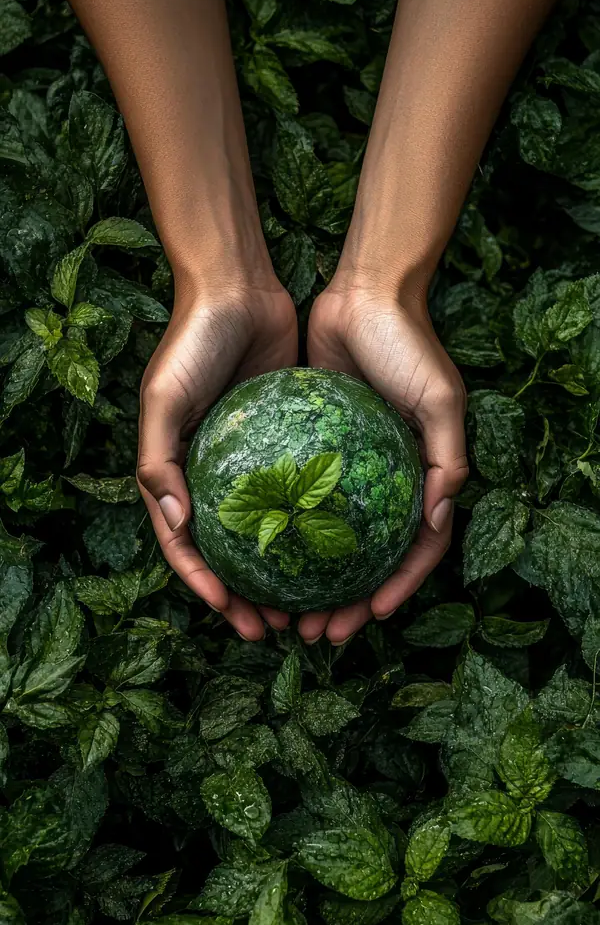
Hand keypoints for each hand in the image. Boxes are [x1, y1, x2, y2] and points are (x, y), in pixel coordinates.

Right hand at [137, 278, 297, 640]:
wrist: (237, 286)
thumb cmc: (191, 340)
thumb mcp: (164, 399)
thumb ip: (158, 463)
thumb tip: (175, 525)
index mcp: (176, 473)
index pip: (186, 546)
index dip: (207, 586)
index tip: (236, 615)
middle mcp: (214, 474)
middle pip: (231, 551)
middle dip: (250, 595)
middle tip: (279, 627)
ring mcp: (252, 461)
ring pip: (270, 533)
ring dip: (286, 573)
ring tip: (313, 605)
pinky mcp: (288, 441)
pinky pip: (302, 493)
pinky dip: (312, 526)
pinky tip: (339, 551)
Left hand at [298, 283, 468, 645]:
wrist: (363, 291)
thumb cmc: (409, 344)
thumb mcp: (440, 400)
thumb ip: (446, 462)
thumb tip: (435, 523)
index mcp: (418, 477)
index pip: (414, 549)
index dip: (396, 588)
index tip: (370, 616)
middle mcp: (381, 480)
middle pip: (365, 559)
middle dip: (345, 602)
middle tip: (315, 633)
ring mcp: (343, 468)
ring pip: (325, 542)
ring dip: (307, 582)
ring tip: (279, 613)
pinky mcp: (308, 449)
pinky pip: (294, 503)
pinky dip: (282, 536)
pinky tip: (257, 560)